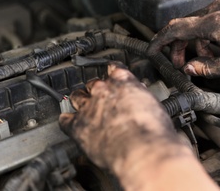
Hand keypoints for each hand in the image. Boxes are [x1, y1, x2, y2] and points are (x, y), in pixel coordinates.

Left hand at [59, 64, 177, 170]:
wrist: (143, 150)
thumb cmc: (152, 130)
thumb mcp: (154, 105)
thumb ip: (141, 97)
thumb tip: (140, 97)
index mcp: (124, 82)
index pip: (114, 69)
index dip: (113, 72)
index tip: (113, 74)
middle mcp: (104, 90)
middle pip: (94, 83)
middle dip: (97, 89)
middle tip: (102, 97)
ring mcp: (89, 107)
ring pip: (77, 97)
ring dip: (79, 100)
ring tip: (81, 104)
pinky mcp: (78, 126)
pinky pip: (65, 120)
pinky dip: (66, 120)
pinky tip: (68, 121)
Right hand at [147, 0, 219, 77]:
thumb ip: (211, 67)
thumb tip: (190, 69)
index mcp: (215, 23)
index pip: (176, 29)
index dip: (160, 41)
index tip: (152, 50)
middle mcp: (217, 9)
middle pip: (186, 27)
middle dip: (181, 47)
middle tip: (185, 65)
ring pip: (201, 23)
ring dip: (200, 42)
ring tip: (215, 58)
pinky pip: (214, 18)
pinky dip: (211, 33)